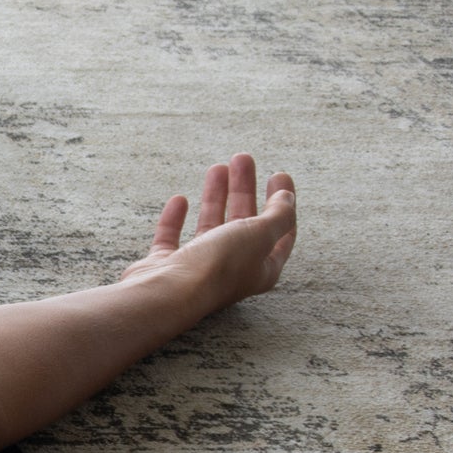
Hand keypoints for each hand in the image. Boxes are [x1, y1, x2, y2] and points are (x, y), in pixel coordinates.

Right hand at [119, 153, 296, 312]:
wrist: (167, 293)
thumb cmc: (218, 266)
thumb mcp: (259, 234)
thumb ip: (278, 215)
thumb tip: (287, 198)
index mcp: (262, 266)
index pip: (280, 230)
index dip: (283, 201)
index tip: (278, 175)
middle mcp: (232, 269)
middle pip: (244, 222)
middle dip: (245, 189)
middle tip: (242, 159)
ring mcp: (197, 268)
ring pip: (210, 226)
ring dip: (215, 196)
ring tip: (217, 168)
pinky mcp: (166, 265)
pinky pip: (172, 237)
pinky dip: (175, 218)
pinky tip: (180, 200)